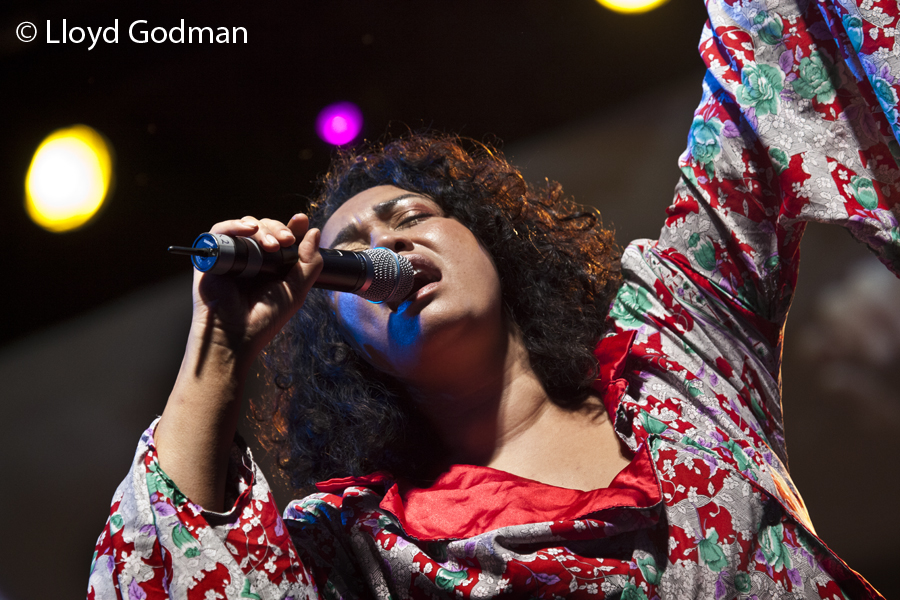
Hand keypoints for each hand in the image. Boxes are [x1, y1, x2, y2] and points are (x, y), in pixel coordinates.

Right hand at [190, 213, 322, 371]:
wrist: (236, 336)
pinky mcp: (212, 256)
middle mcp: (252, 258)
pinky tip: (249, 229)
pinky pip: (220, 231)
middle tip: (286, 242)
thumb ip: (309, 262)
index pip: (281, 237)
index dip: (292, 227)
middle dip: (278, 229)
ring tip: (272, 246)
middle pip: (265, 227)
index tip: (301, 221)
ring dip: (262, 229)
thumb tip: (313, 232)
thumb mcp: (296, 289)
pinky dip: (235, 225)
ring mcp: (232, 256)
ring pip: (246, 226)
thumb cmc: (264, 318)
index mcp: (272, 265)